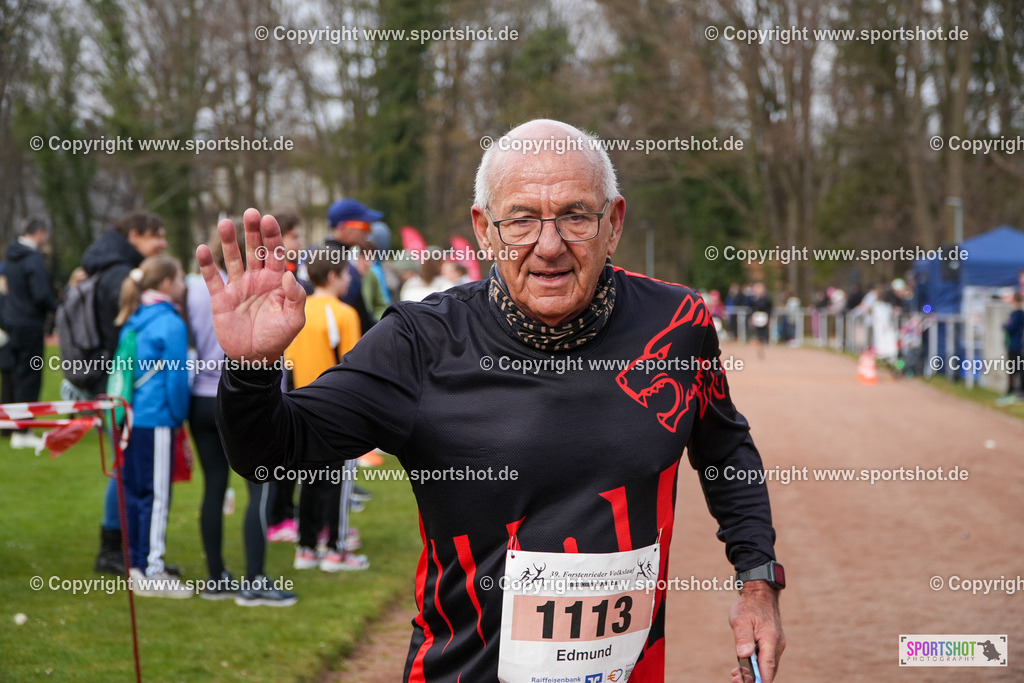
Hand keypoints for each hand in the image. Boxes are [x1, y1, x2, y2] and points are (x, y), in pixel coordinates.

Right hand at [195, 208, 305, 361]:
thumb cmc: (278, 338)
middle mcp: (256, 279)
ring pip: (232, 259)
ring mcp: (238, 287)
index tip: (269, 220)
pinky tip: (202, 249)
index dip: (272, 236)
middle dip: (252, 231)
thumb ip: (296, 296)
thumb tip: (287, 272)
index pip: (275, 253)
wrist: (255, 358)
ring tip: (225, 223)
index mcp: (276, 281)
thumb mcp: (294, 320)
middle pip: (254, 250)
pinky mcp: (221, 299)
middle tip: (250, 212)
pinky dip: (207, 265)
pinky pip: (213, 279)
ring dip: (229, 242)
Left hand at [729, 581, 784, 681]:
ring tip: (736, 675)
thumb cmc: (749, 606)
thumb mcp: (741, 620)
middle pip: (768, 671)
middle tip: (734, 679)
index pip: (767, 668)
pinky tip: (742, 667)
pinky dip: (756, 666)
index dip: (758, 681)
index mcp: (770, 640)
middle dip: (753, 679)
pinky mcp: (773, 644)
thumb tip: (744, 655)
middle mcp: (777, 645)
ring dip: (754, 674)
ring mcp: (776, 645)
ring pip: (768, 667)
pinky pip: (766, 660)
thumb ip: (743, 638)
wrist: (760, 593)